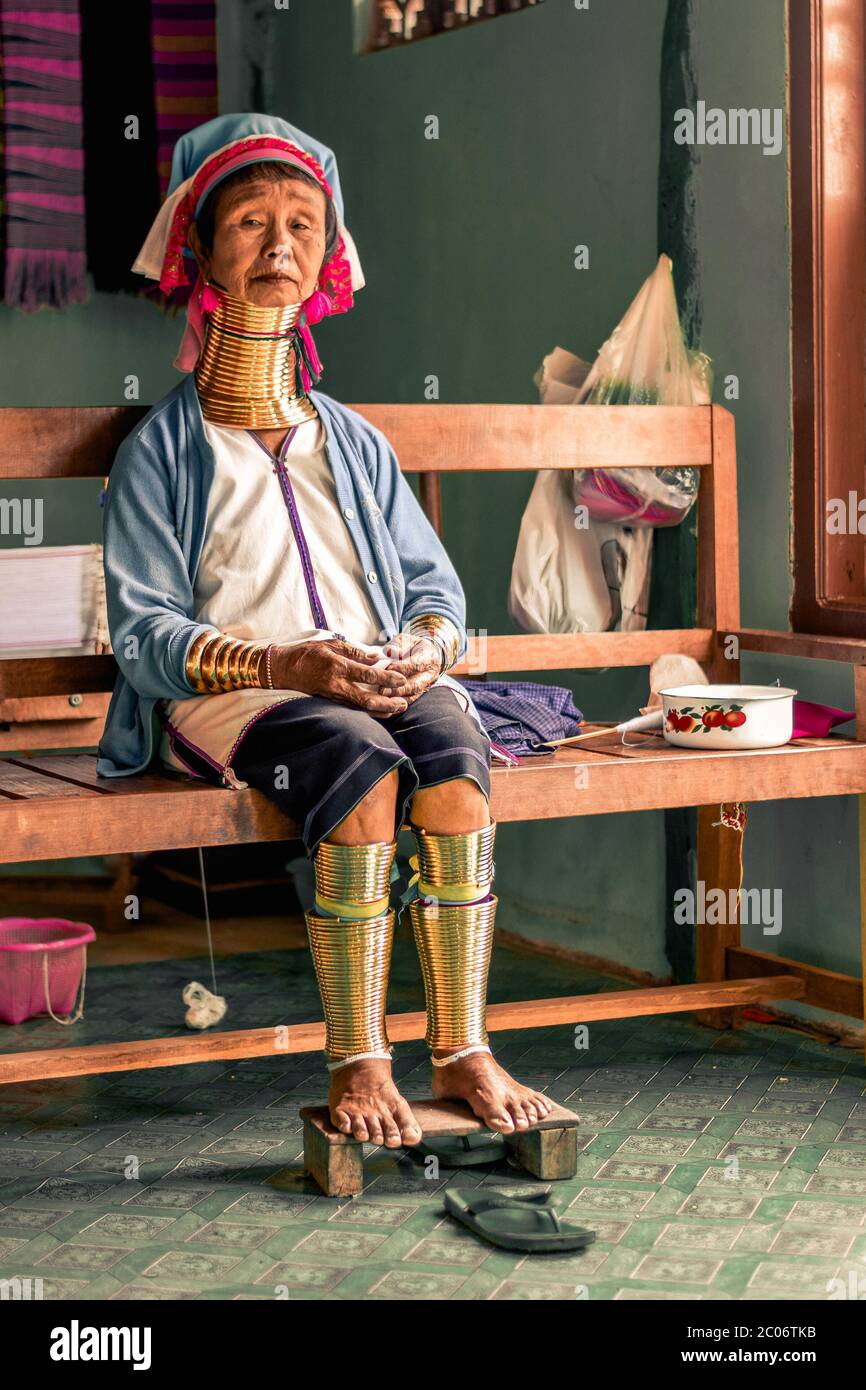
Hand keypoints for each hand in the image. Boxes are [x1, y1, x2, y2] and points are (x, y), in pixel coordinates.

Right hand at [268, 639, 409, 714]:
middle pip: (367, 699)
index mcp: (338, 667)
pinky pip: (353, 709)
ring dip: (381, 710)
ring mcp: (333, 696)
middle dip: (387, 702)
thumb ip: (354, 651)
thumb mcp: (330, 644)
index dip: (386, 678)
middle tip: (403, 702)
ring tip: (398, 709)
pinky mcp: (331, 702)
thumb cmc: (307, 653)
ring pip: (361, 708)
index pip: (368, 675)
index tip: (401, 679)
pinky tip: (381, 712)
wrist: (284, 669)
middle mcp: (337, 685)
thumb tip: (375, 657)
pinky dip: (369, 712)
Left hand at [381, 633, 441, 703]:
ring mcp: (428, 684)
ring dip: (397, 698)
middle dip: (397, 689)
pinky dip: (398, 702)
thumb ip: (397, 645)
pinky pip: (411, 699)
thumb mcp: (405, 639)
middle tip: (381, 690)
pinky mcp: (422, 692)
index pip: (416, 664)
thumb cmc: (412, 645)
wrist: (427, 654)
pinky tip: (386, 703)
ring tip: (382, 698)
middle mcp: (431, 673)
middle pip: (415, 684)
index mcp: (429, 656)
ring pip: (413, 695)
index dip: (401, 668)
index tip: (386, 670)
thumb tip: (388, 651)